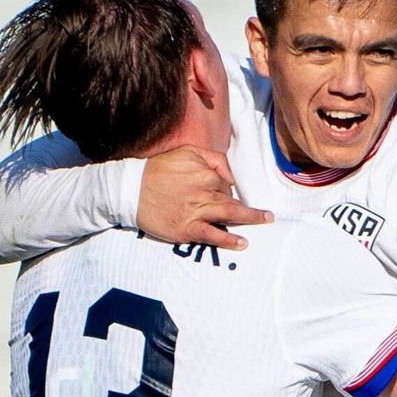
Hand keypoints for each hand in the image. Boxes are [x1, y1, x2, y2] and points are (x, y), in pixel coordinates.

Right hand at [136, 148, 271, 250]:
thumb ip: (211, 158)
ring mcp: (196, 210)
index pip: (226, 183)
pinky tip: (243, 244)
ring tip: (266, 220)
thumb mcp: (184, 153)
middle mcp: (202, 189)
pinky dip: (230, 240)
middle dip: (244, 206)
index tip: (230, 196)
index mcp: (203, 171)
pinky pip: (214, 235)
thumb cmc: (156, 171)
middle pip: (231, 198)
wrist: (130, 190)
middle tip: (264, 214)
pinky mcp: (188, 228)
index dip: (228, 190)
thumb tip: (231, 174)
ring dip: (252, 218)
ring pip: (230, 214)